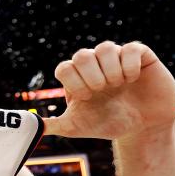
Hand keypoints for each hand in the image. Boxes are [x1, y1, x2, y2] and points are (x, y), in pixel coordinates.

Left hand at [44, 42, 174, 140]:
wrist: (142, 127)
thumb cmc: (108, 124)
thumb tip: (32, 125)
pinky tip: (133, 79)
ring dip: (111, 70)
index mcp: (77, 78)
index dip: (74, 82)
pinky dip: (130, 65)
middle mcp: (95, 64)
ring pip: (105, 48)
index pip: (64, 68)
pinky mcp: (140, 56)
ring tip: (119, 85)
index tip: (87, 98)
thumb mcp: (78, 127)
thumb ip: (55, 125)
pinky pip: (131, 48)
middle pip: (82, 55)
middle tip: (102, 90)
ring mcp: (116, 58)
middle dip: (91, 75)